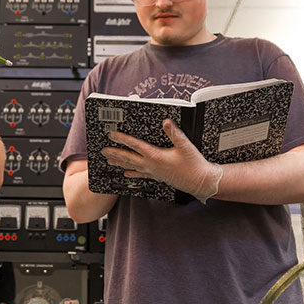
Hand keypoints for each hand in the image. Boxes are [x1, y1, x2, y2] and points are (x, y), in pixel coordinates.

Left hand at [101, 119, 222, 202]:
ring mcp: (153, 172)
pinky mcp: (157, 177)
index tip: (112, 134)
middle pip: (128, 158)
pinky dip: (131, 173)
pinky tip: (125, 174)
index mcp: (155, 156)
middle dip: (115, 153)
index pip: (135, 146)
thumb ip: (174, 133)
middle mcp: (151, 165)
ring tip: (108, 161)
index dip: (122, 139)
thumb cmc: (193, 164)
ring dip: (119, 163)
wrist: (200, 181)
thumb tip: (166, 122)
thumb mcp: (185, 146)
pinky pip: (140, 175)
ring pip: (131, 167)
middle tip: (103, 150)